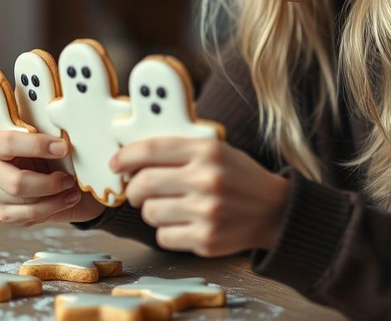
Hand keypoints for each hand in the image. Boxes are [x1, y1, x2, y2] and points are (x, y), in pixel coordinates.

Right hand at [0, 131, 105, 225]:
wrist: (52, 172)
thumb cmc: (44, 151)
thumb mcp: (44, 136)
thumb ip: (45, 132)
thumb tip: (61, 138)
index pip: (9, 143)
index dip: (38, 146)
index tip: (62, 148)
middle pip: (16, 182)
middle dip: (48, 183)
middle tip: (68, 178)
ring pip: (24, 201)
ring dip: (54, 197)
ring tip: (71, 189)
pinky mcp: (4, 212)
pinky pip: (28, 215)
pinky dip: (51, 208)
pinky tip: (65, 199)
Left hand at [110, 137, 289, 256]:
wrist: (274, 210)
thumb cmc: (239, 177)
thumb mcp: (217, 150)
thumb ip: (180, 150)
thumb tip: (132, 155)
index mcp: (207, 151)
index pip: (151, 150)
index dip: (126, 156)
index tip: (116, 163)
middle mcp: (206, 180)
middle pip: (144, 184)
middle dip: (135, 189)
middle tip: (140, 190)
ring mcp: (206, 213)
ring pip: (150, 213)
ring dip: (153, 211)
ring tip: (171, 206)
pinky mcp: (206, 240)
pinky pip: (164, 237)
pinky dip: (168, 231)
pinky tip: (184, 223)